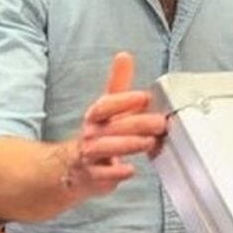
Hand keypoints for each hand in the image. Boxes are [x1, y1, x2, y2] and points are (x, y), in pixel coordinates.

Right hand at [62, 52, 166, 198]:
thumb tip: (124, 56)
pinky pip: (102, 176)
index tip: (143, 97)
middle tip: (160, 122)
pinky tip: (130, 169)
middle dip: (137, 123)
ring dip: (129, 144)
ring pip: (106, 148)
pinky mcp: (93, 177)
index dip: (124, 100)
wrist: (73, 167)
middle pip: (112, 126)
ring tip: (149, 142)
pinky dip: (116, 173)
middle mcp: (92, 134)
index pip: (106, 105)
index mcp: (96, 116)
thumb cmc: (98, 134)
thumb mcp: (107, 108)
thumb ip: (118, 84)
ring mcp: (91, 155)